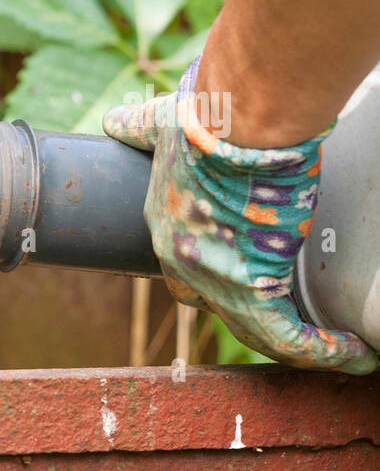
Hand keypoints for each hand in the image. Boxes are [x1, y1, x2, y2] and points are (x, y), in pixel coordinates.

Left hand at [101, 57, 377, 374]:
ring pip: (254, 330)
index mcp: (166, 225)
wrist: (237, 123)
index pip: (185, 267)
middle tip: (293, 321)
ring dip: (297, 345)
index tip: (247, 275)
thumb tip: (114, 120)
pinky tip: (356, 354)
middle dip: (249, 314)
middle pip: (213, 304)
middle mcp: (182, 260)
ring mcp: (213, 278)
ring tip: (338, 352)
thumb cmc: (210, 116)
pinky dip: (323, 351)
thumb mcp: (164, 125)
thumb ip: (139, 126)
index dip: (213, 276)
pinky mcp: (251, 287)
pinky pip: (287, 337)